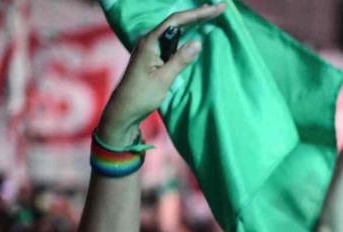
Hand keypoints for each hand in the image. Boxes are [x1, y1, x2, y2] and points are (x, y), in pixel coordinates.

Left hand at [98, 3, 226, 145]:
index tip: (217, 8)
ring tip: (211, 16)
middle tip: (219, 8)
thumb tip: (198, 42)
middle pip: (177, 21)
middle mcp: (150, 40)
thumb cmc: (141, 95)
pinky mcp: (153, 56)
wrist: (123, 110)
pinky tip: (194, 33)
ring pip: (175, 30)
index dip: (198, 13)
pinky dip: (186, 35)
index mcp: (150, 42)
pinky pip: (172, 40)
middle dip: (198, 15)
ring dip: (193, 22)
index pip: (177, 21)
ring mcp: (151, 48)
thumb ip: (180, 60)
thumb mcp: (163, 79)